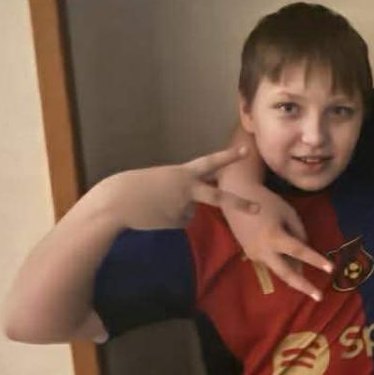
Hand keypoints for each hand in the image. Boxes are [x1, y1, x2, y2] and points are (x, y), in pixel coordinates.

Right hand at [100, 145, 257, 230]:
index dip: (228, 157)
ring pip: (189, 211)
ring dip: (175, 210)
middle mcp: (187, 190)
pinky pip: (178, 221)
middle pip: (218, 197)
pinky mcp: (176, 223)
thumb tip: (191, 208)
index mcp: (182, 173)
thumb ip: (180, 189)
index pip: (210, 162)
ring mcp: (183, 207)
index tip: (246, 152)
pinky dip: (168, 219)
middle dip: (239, 203)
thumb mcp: (161, 180)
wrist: (115, 203)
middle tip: (258, 207)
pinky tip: (153, 215)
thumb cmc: (134, 188)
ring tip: (153, 206)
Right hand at [224, 184, 331, 301]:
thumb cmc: (266, 202)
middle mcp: (263, 250)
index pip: (300, 251)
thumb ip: (299, 232)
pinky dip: (284, 264)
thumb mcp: (288, 213)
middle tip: (319, 297)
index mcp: (274, 237)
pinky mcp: (251, 255)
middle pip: (286, 273)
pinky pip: (272, 263)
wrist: (236, 197)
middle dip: (303, 286)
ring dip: (295, 275)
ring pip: (279, 270)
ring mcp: (255, 255)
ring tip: (309, 284)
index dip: (316, 260)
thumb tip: (305, 250)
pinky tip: (293, 263)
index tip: (331, 269)